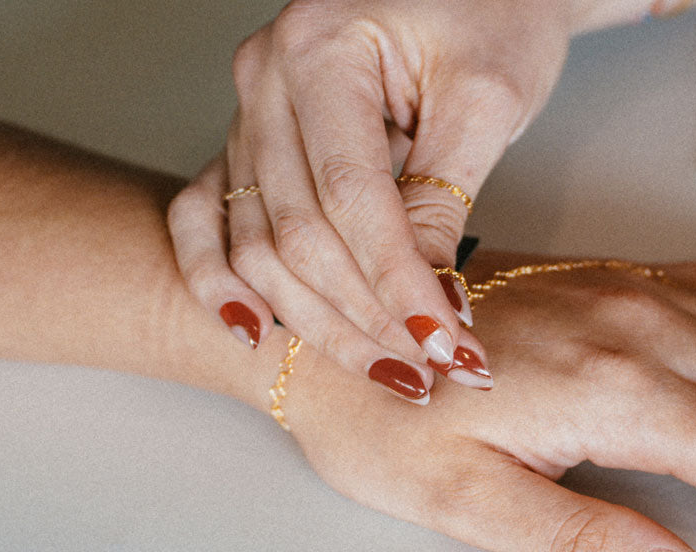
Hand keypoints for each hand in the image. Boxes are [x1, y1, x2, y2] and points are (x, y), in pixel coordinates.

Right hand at [167, 0, 583, 404]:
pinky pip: (203, 218)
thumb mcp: (488, 100)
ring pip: (255, 243)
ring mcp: (244, 108)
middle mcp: (263, 76)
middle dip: (364, 316)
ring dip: (317, 321)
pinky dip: (220, 280)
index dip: (396, 282)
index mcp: (320, 47)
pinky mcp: (245, 139)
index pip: (350, 194)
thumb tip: (426, 305)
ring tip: (388, 370)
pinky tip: (256, 333)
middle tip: (431, 373)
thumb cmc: (492, 17)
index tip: (446, 344)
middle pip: (294, 231)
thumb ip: (444, 199)